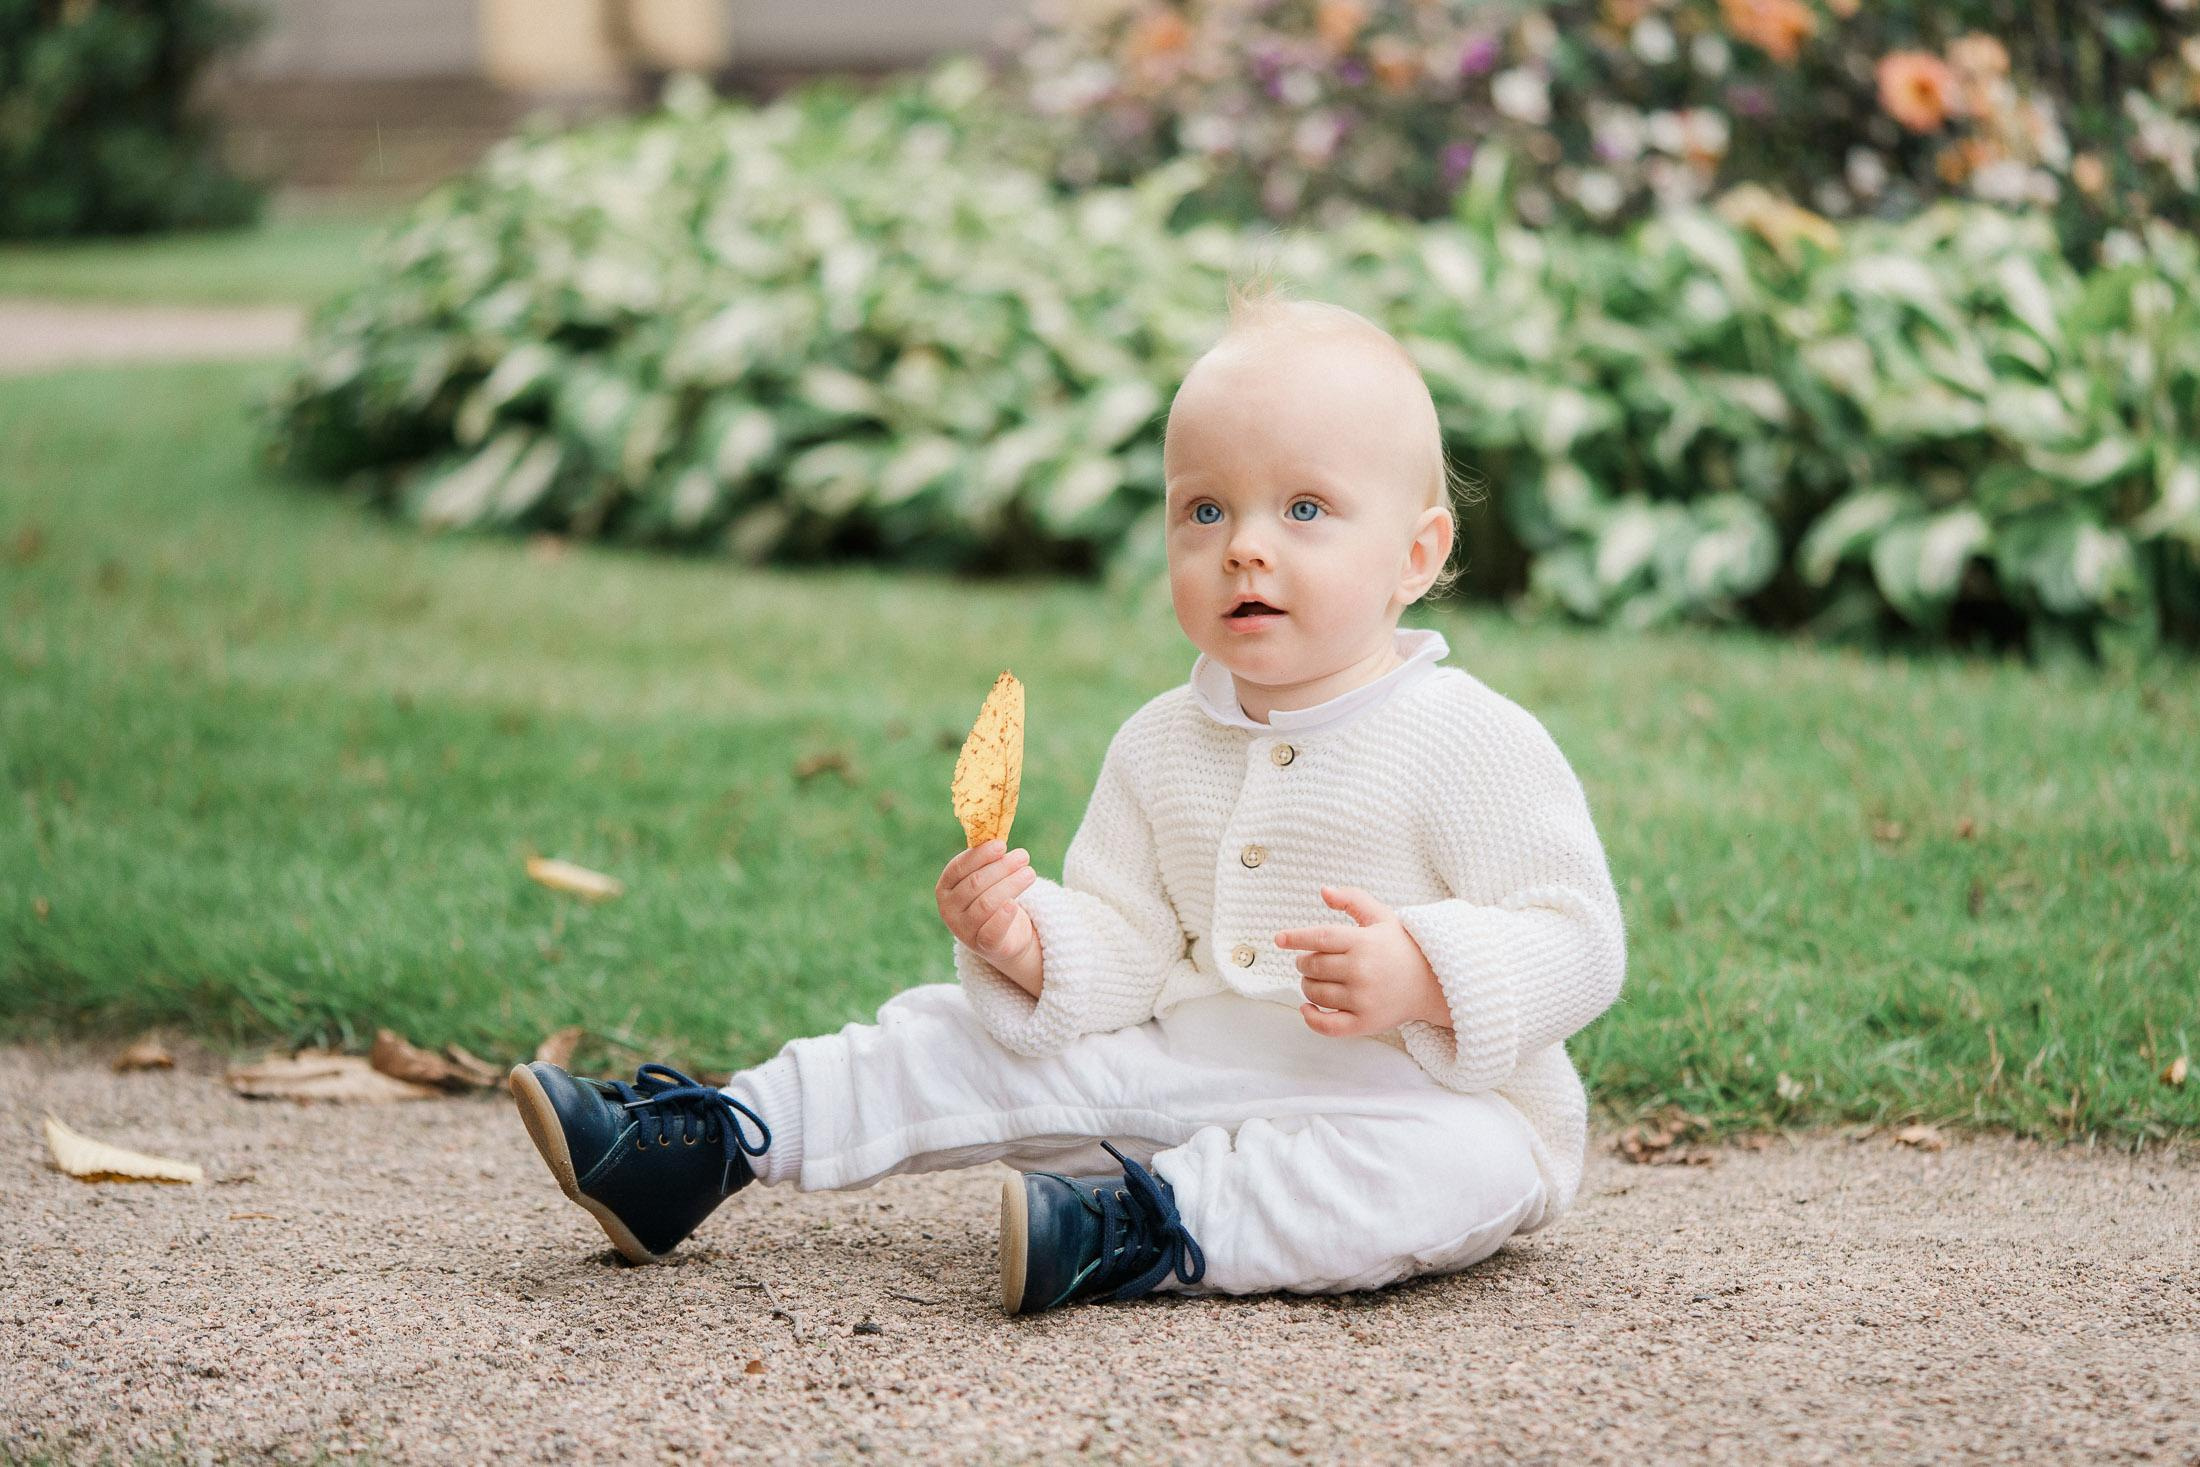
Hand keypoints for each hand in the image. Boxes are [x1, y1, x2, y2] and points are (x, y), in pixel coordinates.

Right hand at [937, 839, 1041, 991]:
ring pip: (987, 903)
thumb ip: (987, 858)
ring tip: (1030, 873)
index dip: (980, 855)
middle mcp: (948, 910)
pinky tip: (1014, 905)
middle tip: (1023, 856)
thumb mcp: (986, 878)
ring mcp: (963, 930)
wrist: (1003, 937)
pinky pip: (992, 931)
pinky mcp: (983, 946)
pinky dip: (1003, 917)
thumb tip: (998, 833)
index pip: (958, 868)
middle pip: (976, 884)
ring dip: (1011, 885)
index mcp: (945, 888)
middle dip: (1001, 868)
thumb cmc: (993, 898)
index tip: (1002, 845)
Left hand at [1275, 886, 1450, 1037]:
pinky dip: (1311, 1018)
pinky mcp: (1365, 1022)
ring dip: (1307, 985)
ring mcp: (1363, 999)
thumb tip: (1324, 890)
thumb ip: (1353, 900)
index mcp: (1364, 942)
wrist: (1434, 983)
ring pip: (1315, 993)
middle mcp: (1362, 971)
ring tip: (1315, 979)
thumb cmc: (1401, 947)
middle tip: (1309, 961)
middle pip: (1313, 966)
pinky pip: (1328, 1025)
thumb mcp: (1382, 916)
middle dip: (1304, 962)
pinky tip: (1307, 1008)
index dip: (1295, 938)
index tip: (1279, 939)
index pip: (1320, 938)